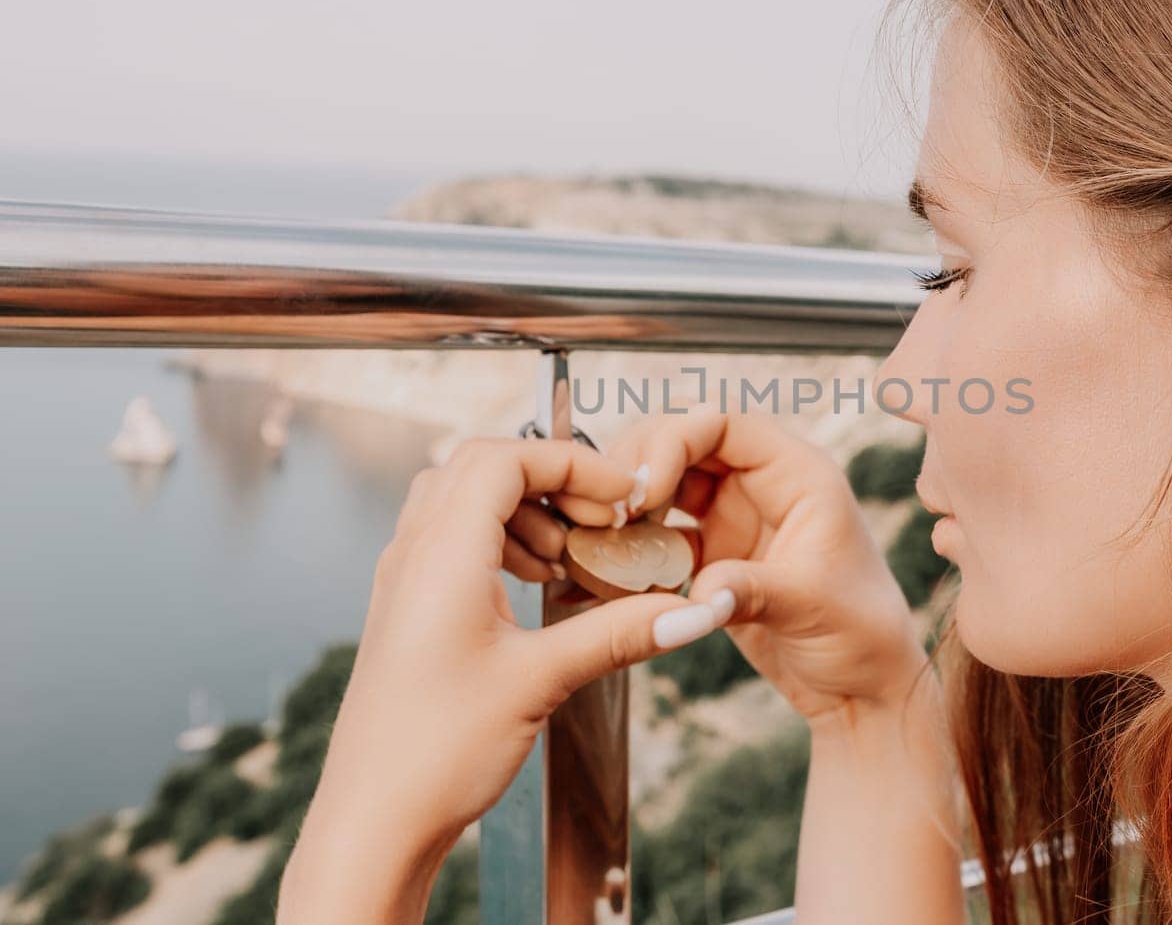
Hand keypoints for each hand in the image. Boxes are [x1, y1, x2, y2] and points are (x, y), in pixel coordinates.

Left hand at [279, 436, 731, 922]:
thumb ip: (618, 634)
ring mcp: (405, 580)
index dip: (572, 461)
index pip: (505, 458)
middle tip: (603, 517)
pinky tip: (536, 585)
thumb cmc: (436, 752)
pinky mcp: (408, 610)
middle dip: (552, 478)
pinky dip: (502, 540)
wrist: (373, 820)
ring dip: (526, 510)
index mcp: (441, 554)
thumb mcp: (541, 682)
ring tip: (571, 556)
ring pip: (464, 500)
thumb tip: (692, 611)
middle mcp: (414, 554)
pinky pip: (453, 540)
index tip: (623, 495)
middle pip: (482, 467)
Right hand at [596, 405, 930, 726]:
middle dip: (639, 468)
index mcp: (798, 474)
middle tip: (609, 513)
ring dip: (628, 508)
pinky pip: (659, 540)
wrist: (861, 692)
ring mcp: (733, 520)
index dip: (675, 440)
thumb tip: (698, 592)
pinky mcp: (711, 559)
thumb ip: (752, 590)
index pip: (724, 423)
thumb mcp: (813, 605)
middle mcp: (761, 486)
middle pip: (683, 442)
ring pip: (664, 488)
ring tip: (597, 540)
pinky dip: (630, 552)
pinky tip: (602, 575)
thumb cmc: (863, 636)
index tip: (642, 489)